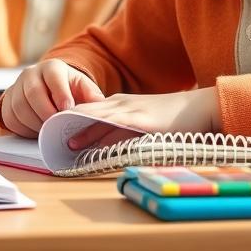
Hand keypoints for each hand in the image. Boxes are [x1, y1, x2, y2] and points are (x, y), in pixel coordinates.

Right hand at [0, 59, 104, 137]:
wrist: (46, 89)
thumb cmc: (67, 90)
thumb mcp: (82, 88)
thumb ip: (92, 96)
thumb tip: (101, 107)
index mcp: (51, 68)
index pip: (53, 77)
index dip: (60, 93)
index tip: (68, 110)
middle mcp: (30, 74)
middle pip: (33, 92)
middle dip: (46, 113)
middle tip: (57, 128)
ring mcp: (16, 87)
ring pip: (20, 107)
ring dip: (35, 123)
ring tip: (48, 132)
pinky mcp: (7, 103)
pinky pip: (11, 118)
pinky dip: (24, 129)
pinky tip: (36, 131)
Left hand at [66, 88, 219, 149]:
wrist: (204, 107)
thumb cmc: (177, 118)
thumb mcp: (145, 122)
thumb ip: (125, 131)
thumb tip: (106, 148)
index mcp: (120, 103)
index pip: (86, 109)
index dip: (68, 119)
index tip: (52, 131)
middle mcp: (120, 103)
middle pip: (84, 111)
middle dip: (64, 124)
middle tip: (47, 138)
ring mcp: (130, 111)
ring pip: (94, 118)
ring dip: (77, 132)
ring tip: (59, 144)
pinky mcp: (141, 122)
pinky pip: (113, 128)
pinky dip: (97, 137)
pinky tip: (86, 146)